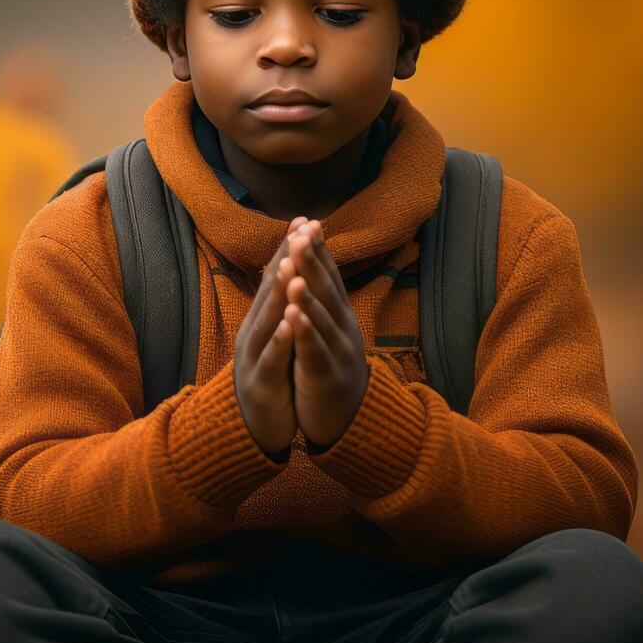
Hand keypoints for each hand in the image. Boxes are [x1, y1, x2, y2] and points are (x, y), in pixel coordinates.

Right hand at [234, 216, 308, 454]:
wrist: (251, 431)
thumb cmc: (270, 379)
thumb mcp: (274, 338)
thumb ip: (279, 306)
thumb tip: (287, 269)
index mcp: (262, 321)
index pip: (277, 278)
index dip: (290, 248)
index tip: (305, 219)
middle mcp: (254, 332)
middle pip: (271, 291)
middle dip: (287, 259)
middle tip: (301, 229)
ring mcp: (253, 357)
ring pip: (267, 320)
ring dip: (280, 293)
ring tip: (292, 266)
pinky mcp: (260, 384)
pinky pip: (270, 360)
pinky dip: (279, 340)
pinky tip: (288, 323)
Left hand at [278, 220, 369, 449]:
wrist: (348, 420)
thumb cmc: (330, 368)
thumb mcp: (328, 330)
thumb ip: (321, 298)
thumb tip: (311, 262)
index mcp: (339, 315)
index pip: (328, 276)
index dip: (319, 250)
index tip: (308, 221)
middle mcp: (343, 328)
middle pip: (326, 290)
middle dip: (312, 262)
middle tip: (302, 233)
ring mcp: (337, 352)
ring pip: (321, 319)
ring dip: (307, 294)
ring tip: (294, 271)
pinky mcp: (326, 377)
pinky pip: (315, 352)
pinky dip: (305, 332)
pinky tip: (294, 316)